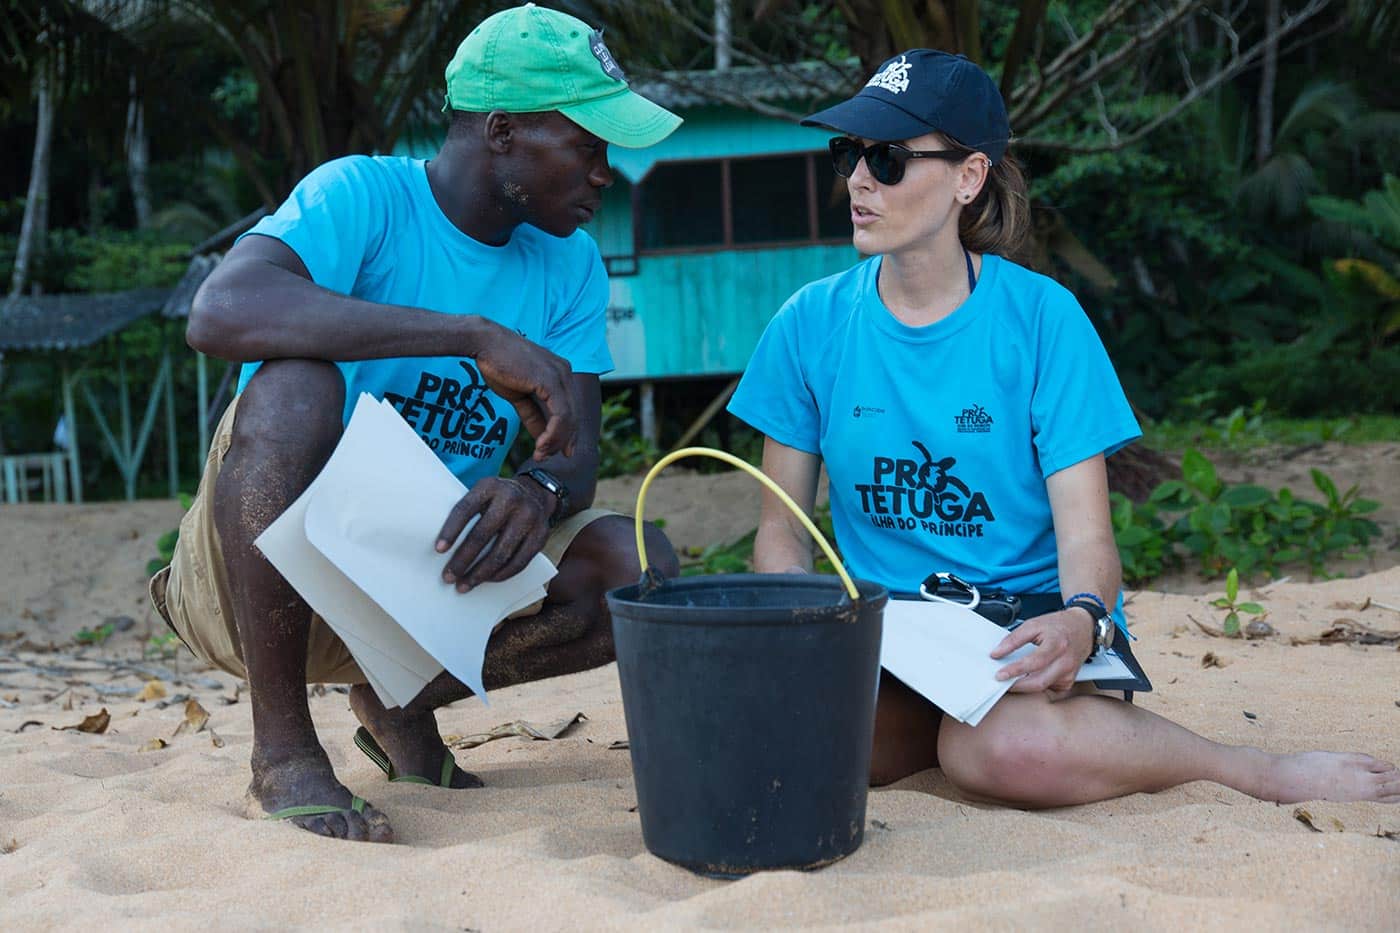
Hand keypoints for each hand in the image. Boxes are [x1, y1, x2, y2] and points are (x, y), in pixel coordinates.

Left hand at [435, 477, 553, 590]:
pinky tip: (487, 580)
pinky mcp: (541, 535)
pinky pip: (519, 562)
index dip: (451, 531)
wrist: (535, 493)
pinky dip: (501, 575)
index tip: (438, 550)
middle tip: (448, 577)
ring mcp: (529, 517)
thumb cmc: (498, 499)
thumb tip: (443, 547)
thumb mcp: (484, 493)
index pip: (465, 509)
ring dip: (479, 574)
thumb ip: (468, 511)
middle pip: (482, 535)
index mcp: (490, 486)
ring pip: (500, 553)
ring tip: (464, 585)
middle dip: (462, 560)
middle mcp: (511, 499)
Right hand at [470, 319, 576, 459]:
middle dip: (564, 440)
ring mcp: (560, 376)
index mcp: (559, 373)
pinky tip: (542, 444)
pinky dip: (553, 433)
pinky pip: (560, 414)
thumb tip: (542, 435)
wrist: (485, 343)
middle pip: (573, 414)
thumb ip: (533, 414)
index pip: (570, 408)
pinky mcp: (551, 381)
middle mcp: (564, 373)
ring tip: (542, 454)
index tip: (558, 451)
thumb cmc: (498, 364)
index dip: (566, 432)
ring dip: (557, 441)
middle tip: (551, 457)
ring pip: (569, 417)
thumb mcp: (519, 395)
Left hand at [989, 609, 1093, 692]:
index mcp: (1057, 644)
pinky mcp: (1069, 681)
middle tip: (1002, 681)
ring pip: (1043, 688)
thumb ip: (1014, 639)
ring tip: (1012, 678)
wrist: (1083, 627)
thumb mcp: (1033, 624)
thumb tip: (997, 653)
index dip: (1014, 670)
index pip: (1034, 662)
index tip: (1000, 674)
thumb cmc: (1059, 626)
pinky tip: (1029, 677)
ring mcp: (1069, 673)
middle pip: (1039, 682)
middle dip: (1017, 685)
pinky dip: (1036, 685)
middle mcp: (1065, 662)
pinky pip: (1049, 688)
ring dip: (1025, 686)